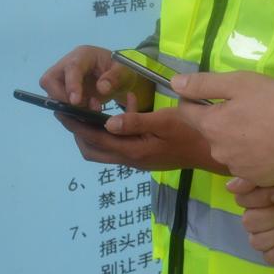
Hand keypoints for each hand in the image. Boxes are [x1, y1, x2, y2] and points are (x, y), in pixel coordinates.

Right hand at [39, 45, 151, 111]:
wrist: (116, 75)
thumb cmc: (119, 69)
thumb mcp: (124, 70)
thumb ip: (115, 77)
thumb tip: (102, 88)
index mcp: (83, 55)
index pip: (71, 68)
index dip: (71, 85)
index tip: (76, 102)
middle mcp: (66, 65)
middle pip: (49, 80)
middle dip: (62, 97)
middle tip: (83, 107)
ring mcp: (61, 78)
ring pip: (50, 93)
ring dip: (66, 106)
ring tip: (89, 109)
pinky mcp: (61, 91)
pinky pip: (56, 102)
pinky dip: (68, 110)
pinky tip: (84, 113)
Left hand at [62, 106, 212, 171]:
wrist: (212, 153)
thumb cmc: (191, 133)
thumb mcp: (166, 121)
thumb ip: (136, 122)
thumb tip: (107, 122)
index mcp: (133, 151)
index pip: (96, 140)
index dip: (76, 126)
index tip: (61, 111)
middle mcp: (130, 160)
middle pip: (93, 152)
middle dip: (78, 133)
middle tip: (69, 112)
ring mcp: (136, 162)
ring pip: (103, 152)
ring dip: (92, 135)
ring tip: (88, 113)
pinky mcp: (143, 158)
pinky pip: (116, 149)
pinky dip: (108, 135)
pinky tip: (117, 116)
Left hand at [171, 71, 273, 186]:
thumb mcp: (239, 83)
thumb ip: (204, 84)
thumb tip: (175, 83)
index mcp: (210, 125)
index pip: (185, 110)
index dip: (194, 98)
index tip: (213, 93)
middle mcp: (217, 150)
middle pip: (210, 130)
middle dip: (222, 118)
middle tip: (248, 108)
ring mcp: (235, 167)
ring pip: (229, 146)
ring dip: (238, 137)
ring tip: (263, 127)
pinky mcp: (253, 178)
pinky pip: (246, 161)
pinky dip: (253, 153)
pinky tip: (271, 144)